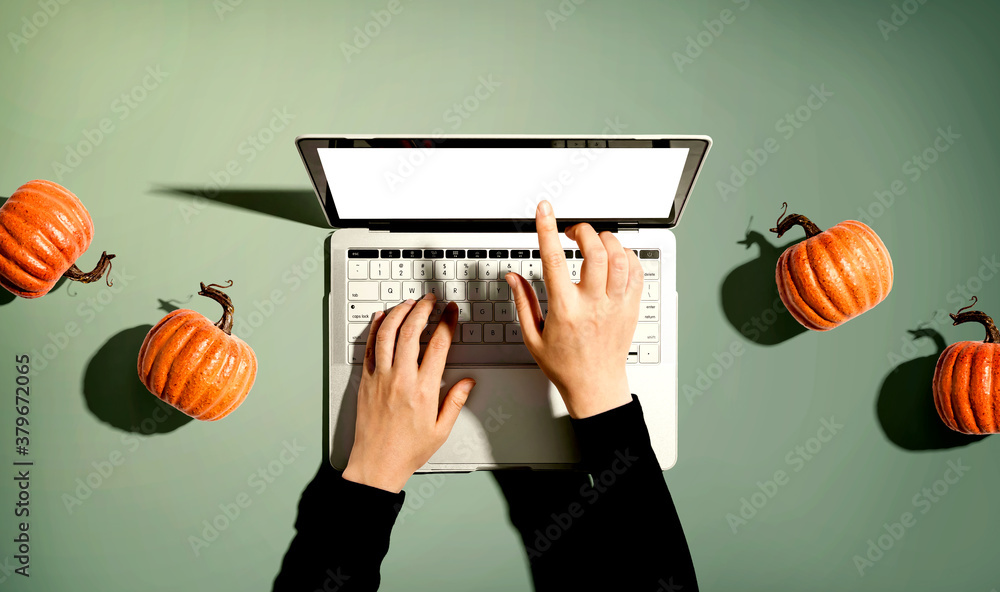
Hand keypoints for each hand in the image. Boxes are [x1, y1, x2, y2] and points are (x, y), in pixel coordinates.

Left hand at [342, 293, 475, 492]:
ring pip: (388, 334)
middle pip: (412, 331)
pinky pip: (369, 348)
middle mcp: (401, 379)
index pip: (439, 345)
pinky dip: (376, 329)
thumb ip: (455, 402)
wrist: (376, 465)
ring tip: (409, 303)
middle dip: (423, 309)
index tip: (451, 312)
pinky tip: (382, 318)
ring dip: (399, 313)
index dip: (447, 322)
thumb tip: (467, 383)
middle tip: (431, 300)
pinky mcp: (365, 381)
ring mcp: (380, 378)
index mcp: (424, 390)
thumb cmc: (407, 451)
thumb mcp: (440, 430)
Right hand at [505, 200, 641, 418]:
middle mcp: (593, 304)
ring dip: (606, 241)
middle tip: (573, 232)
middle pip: (595, 252)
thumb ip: (523, 302)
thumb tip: (513, 277)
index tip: (544, 210)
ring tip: (594, 243)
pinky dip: (626, 256)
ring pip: (619, 258)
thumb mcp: (533, 337)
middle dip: (583, 231)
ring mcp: (615, 305)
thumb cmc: (565, 365)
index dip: (547, 229)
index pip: (554, 260)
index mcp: (565, 310)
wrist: (595, 386)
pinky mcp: (631, 308)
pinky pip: (636, 271)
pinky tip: (614, 259)